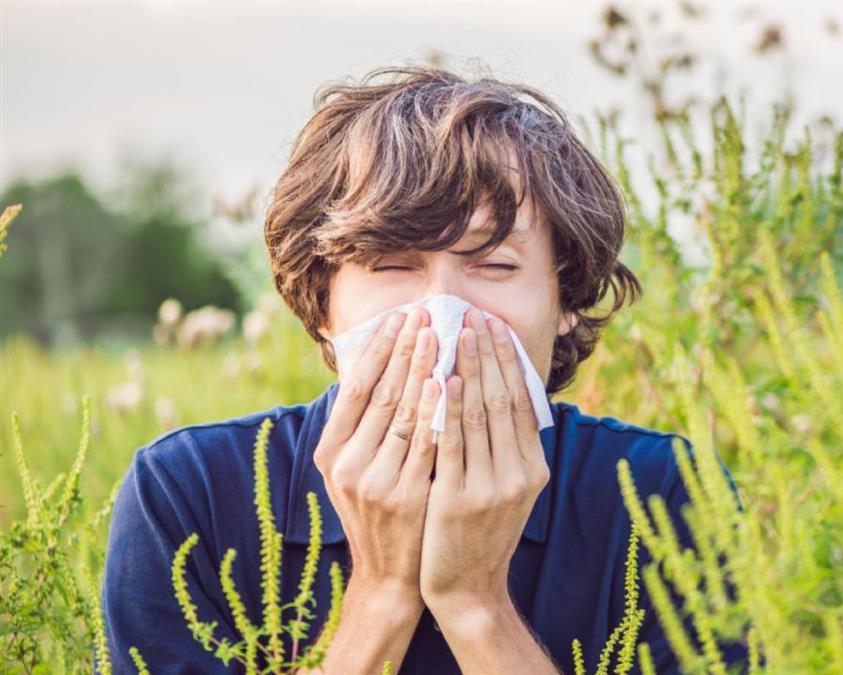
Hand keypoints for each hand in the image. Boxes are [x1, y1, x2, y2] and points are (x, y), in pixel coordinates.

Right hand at [313, 306, 441, 608]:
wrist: (390, 576)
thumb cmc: (378, 513)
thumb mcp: (355, 471)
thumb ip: (362, 427)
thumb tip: (377, 367)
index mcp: (331, 453)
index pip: (355, 388)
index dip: (378, 350)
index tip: (398, 317)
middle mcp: (346, 465)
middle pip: (380, 394)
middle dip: (404, 350)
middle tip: (424, 314)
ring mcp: (375, 482)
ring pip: (403, 414)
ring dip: (423, 369)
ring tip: (440, 334)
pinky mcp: (405, 497)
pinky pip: (425, 444)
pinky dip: (437, 411)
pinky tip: (448, 382)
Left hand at [418, 308, 550, 619]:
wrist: (467, 589)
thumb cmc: (478, 533)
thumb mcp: (505, 490)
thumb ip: (506, 449)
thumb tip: (500, 395)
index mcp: (533, 468)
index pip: (522, 401)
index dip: (509, 361)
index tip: (495, 326)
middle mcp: (519, 474)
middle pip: (504, 399)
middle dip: (488, 353)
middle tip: (475, 315)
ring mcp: (491, 487)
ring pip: (480, 415)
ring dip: (468, 369)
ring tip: (456, 333)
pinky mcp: (459, 499)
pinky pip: (453, 443)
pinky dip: (449, 408)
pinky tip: (442, 379)